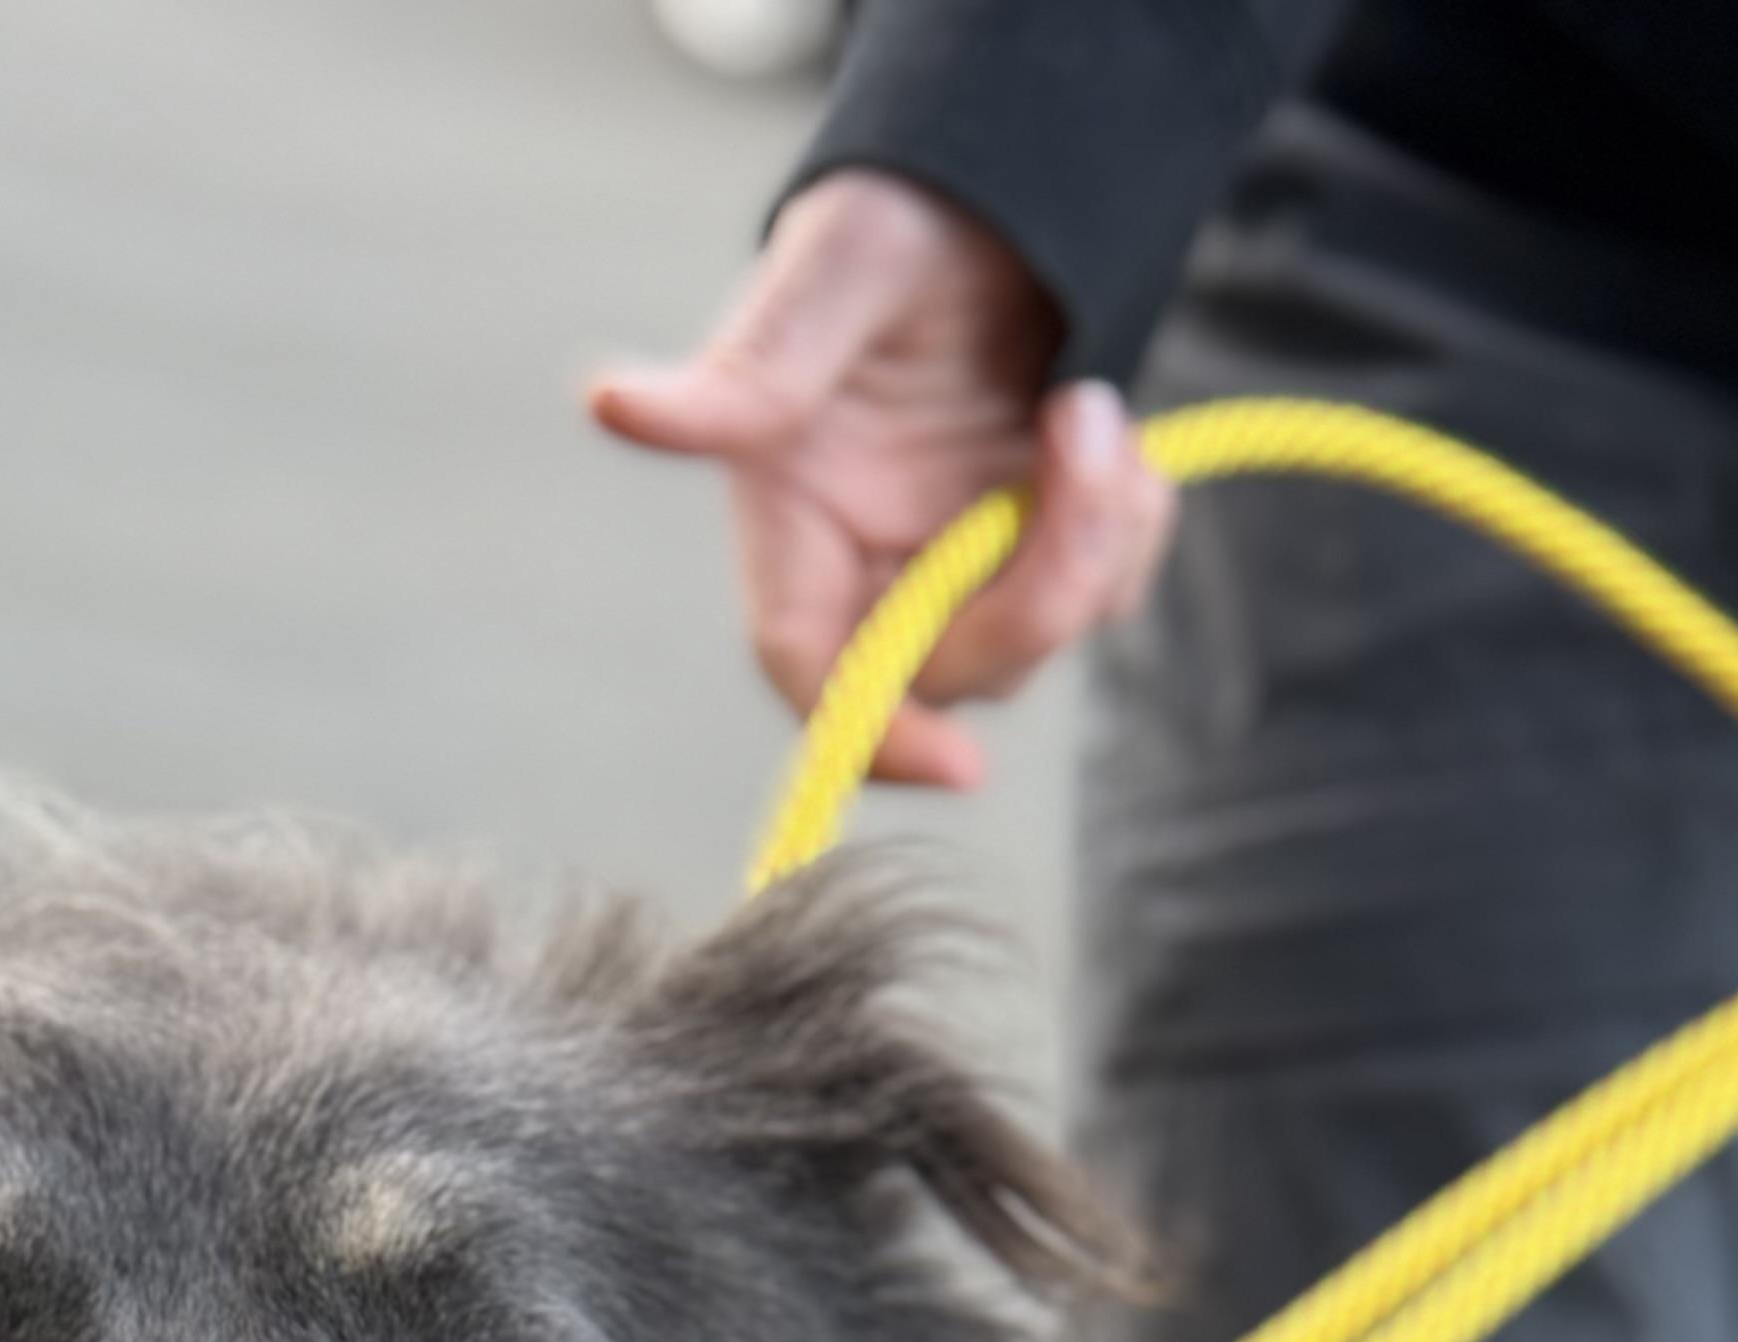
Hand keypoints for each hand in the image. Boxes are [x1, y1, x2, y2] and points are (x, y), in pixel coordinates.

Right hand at [591, 168, 1174, 786]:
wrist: (990, 176)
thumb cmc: (896, 209)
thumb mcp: (835, 272)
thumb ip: (747, 369)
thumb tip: (610, 403)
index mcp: (795, 521)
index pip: (816, 670)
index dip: (878, 733)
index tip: (962, 769)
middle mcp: (868, 557)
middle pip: (948, 669)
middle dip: (1038, 590)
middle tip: (1088, 443)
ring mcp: (955, 552)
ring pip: (1037, 632)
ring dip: (1097, 541)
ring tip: (1091, 412)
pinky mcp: (1031, 532)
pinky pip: (1098, 585)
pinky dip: (1126, 524)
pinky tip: (1109, 434)